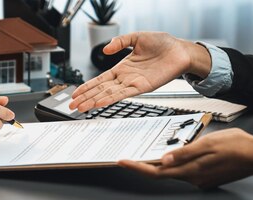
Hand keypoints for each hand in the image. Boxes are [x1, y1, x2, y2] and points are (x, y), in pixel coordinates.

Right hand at [69, 32, 211, 111]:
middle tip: (72, 106)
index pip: (99, 80)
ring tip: (81, 108)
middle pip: (100, 90)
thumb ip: (120, 41)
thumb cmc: (162, 44)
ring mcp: (133, 83)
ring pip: (109, 94)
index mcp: (121, 68)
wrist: (180, 50)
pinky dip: (111, 98)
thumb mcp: (137, 37)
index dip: (86, 87)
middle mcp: (125, 78)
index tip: (75, 94)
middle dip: (85, 98)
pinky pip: (124, 94)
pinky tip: (100, 102)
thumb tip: (106, 48)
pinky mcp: (143, 87)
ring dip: (94, 101)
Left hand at [118, 128, 252, 187]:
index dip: (138, 167)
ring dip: (161, 163)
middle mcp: (194, 178)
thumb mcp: (208, 143)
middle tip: (129, 157)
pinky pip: (185, 170)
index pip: (157, 172)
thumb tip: (164, 160)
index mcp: (191, 170)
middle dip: (145, 165)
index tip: (123, 161)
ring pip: (174, 171)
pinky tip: (174, 153)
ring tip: (148, 152)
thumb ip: (184, 153)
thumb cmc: (238, 146)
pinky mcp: (206, 176)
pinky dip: (176, 163)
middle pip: (162, 173)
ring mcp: (200, 179)